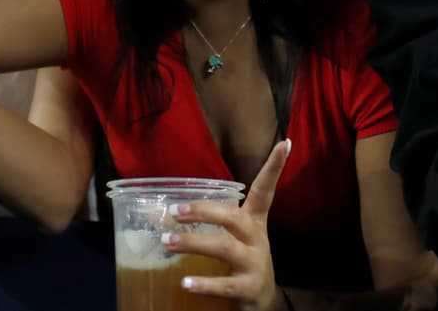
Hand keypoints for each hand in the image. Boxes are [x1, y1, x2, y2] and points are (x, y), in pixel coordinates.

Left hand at [163, 139, 290, 310]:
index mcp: (253, 221)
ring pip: (225, 248)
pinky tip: (185, 282)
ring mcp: (255, 264)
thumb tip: (153, 211)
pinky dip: (204, 283)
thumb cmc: (239, 261)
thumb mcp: (228, 237)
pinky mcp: (249, 289)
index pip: (264, 190)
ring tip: (168, 242)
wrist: (261, 301)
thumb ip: (202, 223)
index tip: (284, 143)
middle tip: (174, 211)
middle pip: (233, 217)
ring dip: (194, 242)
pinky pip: (225, 284)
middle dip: (203, 210)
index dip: (273, 167)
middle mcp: (256, 239)